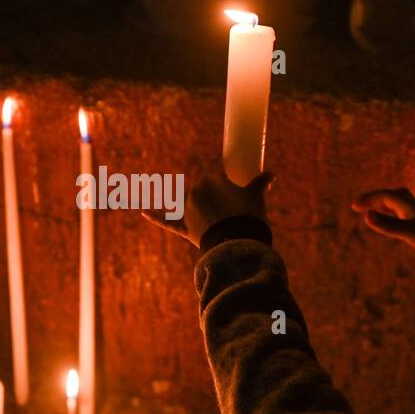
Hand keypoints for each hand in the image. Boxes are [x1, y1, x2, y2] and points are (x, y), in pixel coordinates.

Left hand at [142, 169, 272, 247]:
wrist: (238, 245)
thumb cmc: (248, 217)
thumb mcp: (256, 198)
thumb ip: (260, 184)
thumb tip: (271, 175)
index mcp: (213, 179)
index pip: (215, 168)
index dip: (221, 170)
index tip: (226, 172)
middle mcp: (196, 191)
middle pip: (200, 185)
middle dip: (212, 191)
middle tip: (226, 200)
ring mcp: (187, 210)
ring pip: (181, 199)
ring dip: (182, 198)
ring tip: (191, 202)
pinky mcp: (184, 227)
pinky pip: (167, 221)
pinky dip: (156, 217)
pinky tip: (144, 212)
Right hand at [351, 187, 414, 273]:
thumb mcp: (411, 233)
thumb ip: (388, 225)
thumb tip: (366, 216)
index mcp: (412, 207)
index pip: (386, 196)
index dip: (369, 199)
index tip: (354, 207)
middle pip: (395, 197)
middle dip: (378, 199)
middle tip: (362, 207)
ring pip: (402, 208)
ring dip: (387, 207)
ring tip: (374, 213)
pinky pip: (407, 220)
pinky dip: (396, 219)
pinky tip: (395, 228)